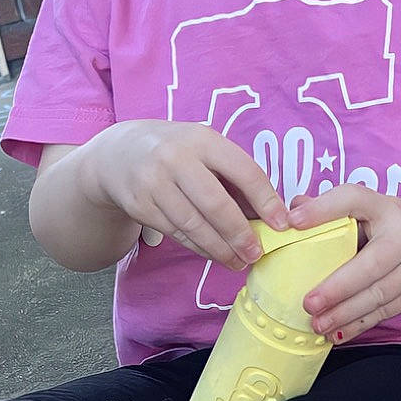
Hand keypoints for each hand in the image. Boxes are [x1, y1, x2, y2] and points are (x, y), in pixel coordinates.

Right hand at [79, 121, 290, 269]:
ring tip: (238, 261)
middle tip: (256, 253)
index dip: (266, 200)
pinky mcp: (140, 205)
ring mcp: (154, 183)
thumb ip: (234, 177)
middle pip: (216, 204)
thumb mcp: (205, 149)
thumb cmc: (177, 152)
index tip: (282, 224)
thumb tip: (271, 215)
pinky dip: (199, 247)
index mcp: (202, 140)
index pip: (243, 171)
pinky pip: (176, 233)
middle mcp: (176, 158)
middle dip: (240, 233)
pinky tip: (214, 254)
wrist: (119, 153)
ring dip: (220, 248)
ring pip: (194, 224)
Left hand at [288, 184, 400, 339]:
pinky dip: (359, 325)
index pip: (353, 199)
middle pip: (371, 264)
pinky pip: (386, 312)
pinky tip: (337, 334)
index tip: (294, 221)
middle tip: (308, 303)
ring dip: (345, 313)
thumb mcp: (371, 209)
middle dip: (338, 288)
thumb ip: (332, 210)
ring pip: (379, 294)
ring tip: (318, 323)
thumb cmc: (396, 227)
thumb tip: (292, 211)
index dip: (323, 209)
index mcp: (386, 207)